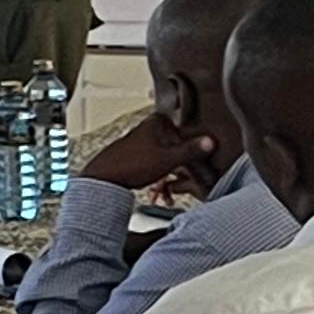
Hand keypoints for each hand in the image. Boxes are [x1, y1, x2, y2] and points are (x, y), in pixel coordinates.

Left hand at [79, 109, 212, 196]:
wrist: (103, 179)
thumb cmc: (130, 165)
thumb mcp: (169, 158)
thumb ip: (191, 150)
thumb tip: (211, 141)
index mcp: (158, 121)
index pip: (187, 133)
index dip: (195, 153)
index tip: (199, 167)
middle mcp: (150, 128)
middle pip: (178, 148)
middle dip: (181, 169)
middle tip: (181, 183)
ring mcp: (144, 142)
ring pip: (168, 159)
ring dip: (170, 177)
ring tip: (166, 191)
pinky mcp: (138, 155)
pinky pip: (157, 166)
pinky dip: (160, 178)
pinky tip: (159, 192)